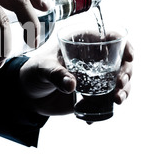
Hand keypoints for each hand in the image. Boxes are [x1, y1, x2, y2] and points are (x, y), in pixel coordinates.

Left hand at [19, 41, 133, 115]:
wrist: (28, 95)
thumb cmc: (33, 72)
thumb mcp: (42, 69)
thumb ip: (56, 75)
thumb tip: (71, 85)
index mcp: (82, 43)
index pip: (110, 38)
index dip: (124, 45)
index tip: (128, 56)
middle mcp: (93, 59)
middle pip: (121, 62)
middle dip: (127, 72)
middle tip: (120, 83)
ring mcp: (95, 78)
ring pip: (119, 82)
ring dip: (124, 90)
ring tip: (117, 99)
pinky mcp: (92, 95)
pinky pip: (106, 100)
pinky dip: (106, 108)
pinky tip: (94, 117)